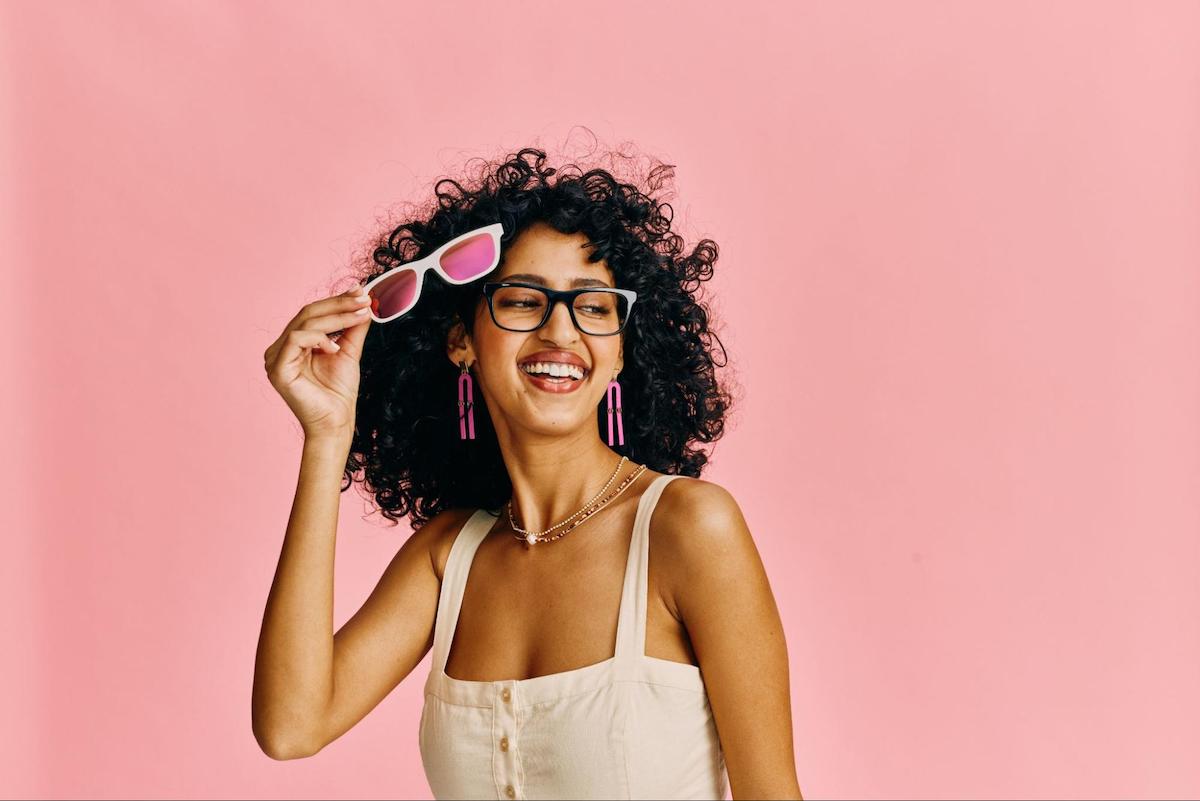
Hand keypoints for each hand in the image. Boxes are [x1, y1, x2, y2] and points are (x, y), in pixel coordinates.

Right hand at [263, 285, 373, 438]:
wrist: (336, 422)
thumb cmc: (339, 392)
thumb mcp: (349, 352)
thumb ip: (352, 328)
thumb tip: (363, 303)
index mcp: (294, 343)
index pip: (313, 313)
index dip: (336, 300)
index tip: (361, 292)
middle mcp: (281, 348)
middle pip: (308, 313)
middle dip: (339, 304)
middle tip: (364, 299)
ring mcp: (275, 358)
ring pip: (304, 323)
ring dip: (335, 317)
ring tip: (360, 317)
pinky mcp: (277, 369)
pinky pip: (296, 339)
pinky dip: (318, 338)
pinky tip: (336, 348)